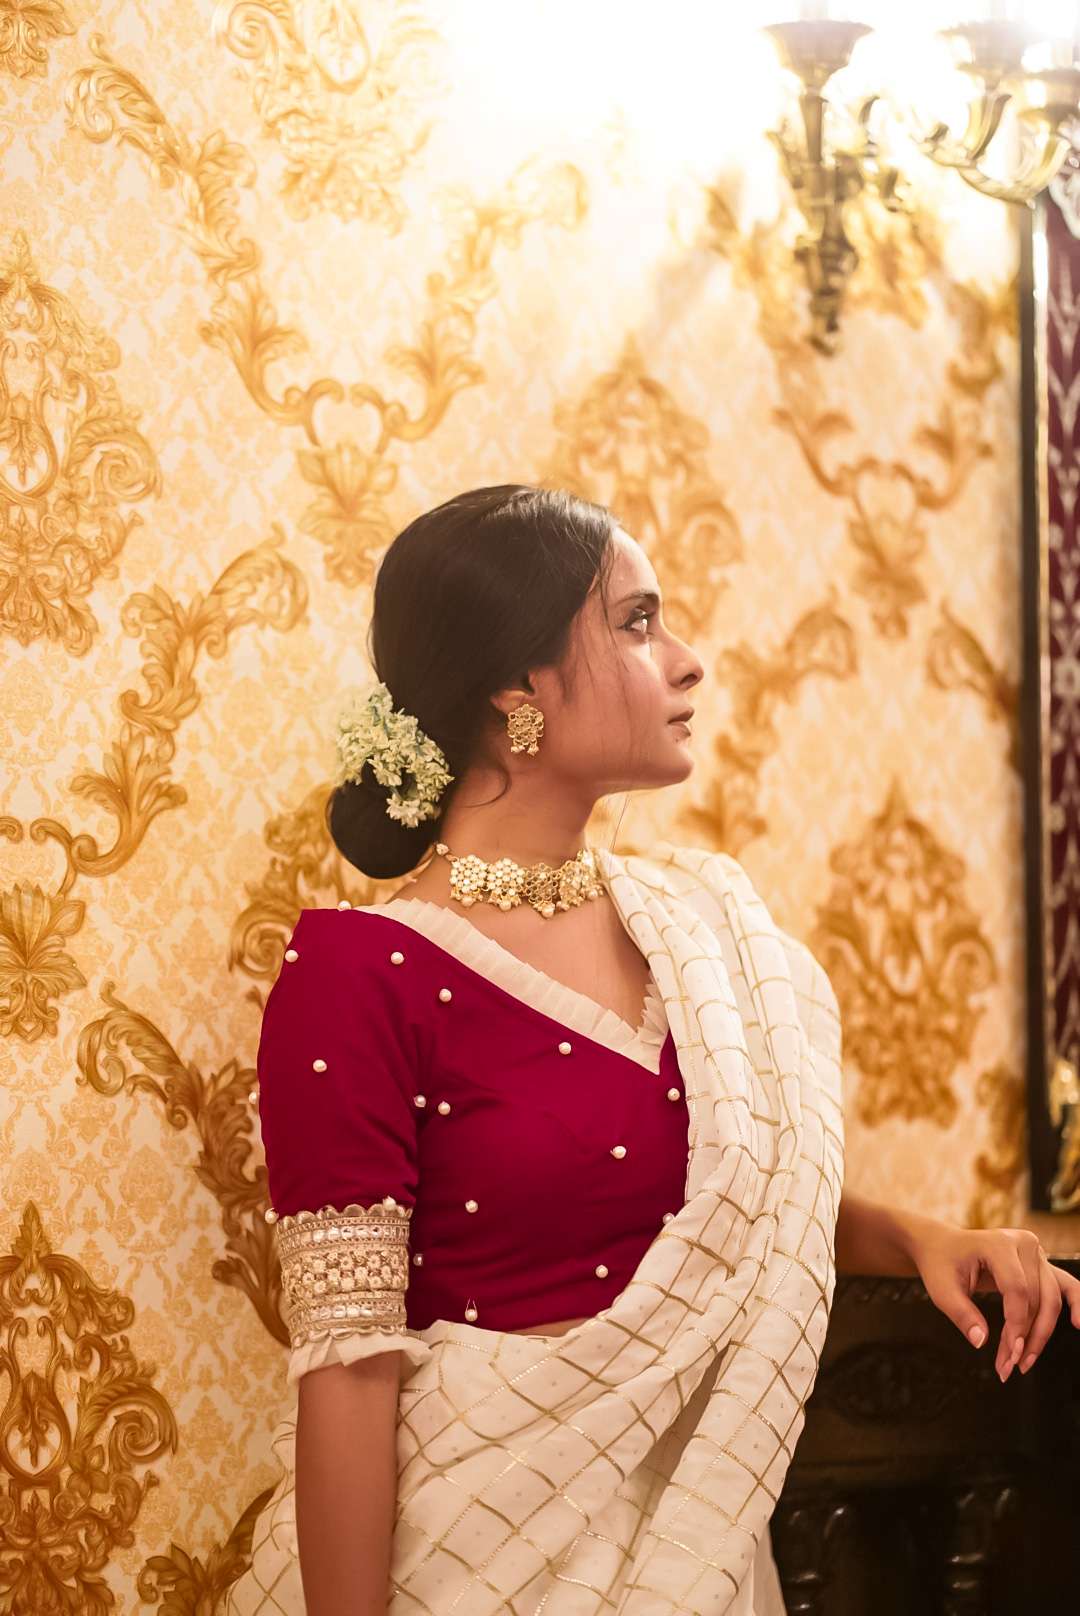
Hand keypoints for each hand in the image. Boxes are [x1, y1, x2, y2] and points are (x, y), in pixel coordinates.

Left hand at [906, 1221, 1079, 1381]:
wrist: (943, 1245)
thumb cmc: (941, 1265)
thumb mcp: (941, 1289)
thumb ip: (962, 1314)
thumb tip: (982, 1342)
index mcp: (997, 1243)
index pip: (1017, 1290)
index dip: (1016, 1325)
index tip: (1008, 1355)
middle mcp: (1023, 1243)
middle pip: (1036, 1298)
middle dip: (1025, 1337)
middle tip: (1010, 1367)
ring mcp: (1036, 1253)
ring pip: (1051, 1299)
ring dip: (1041, 1334)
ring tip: (1025, 1362)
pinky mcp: (1041, 1264)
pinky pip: (1065, 1286)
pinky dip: (1077, 1303)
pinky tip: (1079, 1322)